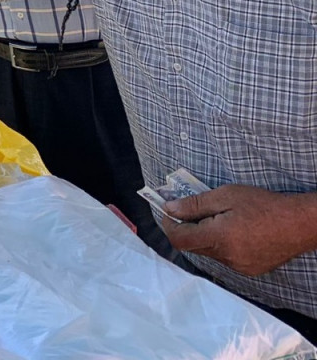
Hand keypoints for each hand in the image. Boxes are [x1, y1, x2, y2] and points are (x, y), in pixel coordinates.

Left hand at [163, 185, 316, 275]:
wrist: (299, 224)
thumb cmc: (263, 205)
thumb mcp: (225, 196)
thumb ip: (195, 204)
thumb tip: (170, 208)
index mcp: (219, 238)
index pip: (180, 239)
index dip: (169, 224)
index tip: (168, 211)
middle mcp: (227, 257)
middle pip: (192, 247)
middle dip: (186, 229)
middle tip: (189, 210)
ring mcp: (239, 267)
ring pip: (209, 253)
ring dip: (204, 237)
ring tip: (216, 219)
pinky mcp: (249, 270)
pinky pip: (224, 258)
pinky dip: (220, 245)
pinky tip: (231, 231)